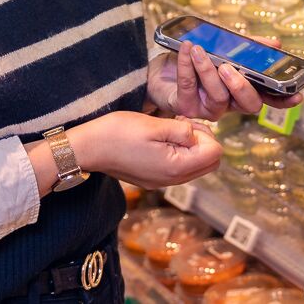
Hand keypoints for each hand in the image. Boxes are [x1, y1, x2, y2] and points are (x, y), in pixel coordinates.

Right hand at [68, 111, 221, 188]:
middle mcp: (173, 180)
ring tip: (169, 130)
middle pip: (210, 163)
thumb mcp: (154, 125)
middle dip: (203, 141)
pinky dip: (178, 153)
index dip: (206, 133)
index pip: (215, 153)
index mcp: (176, 166)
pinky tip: (161, 140)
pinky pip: (179, 169)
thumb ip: (182, 131)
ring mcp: (163, 182)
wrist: (89, 148)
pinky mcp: (154, 180)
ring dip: (191, 147)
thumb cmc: (118, 133)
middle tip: (182, 124)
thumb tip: (197, 136)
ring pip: (195, 166)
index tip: (185, 121)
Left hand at [147, 42, 303, 118]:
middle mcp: (228, 104)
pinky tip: (186, 50)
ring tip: (199, 50)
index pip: (267, 98)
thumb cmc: (194, 60)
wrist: (157, 69)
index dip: (283, 100)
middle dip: (241, 86)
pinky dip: (187, 65)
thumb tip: (275, 44)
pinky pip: (189, 87)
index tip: (296, 95)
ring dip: (208, 70)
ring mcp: (207, 109)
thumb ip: (247, 47)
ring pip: (217, 97)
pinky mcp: (185, 108)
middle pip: (247, 105)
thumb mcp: (222, 49)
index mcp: (240, 90)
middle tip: (229, 68)